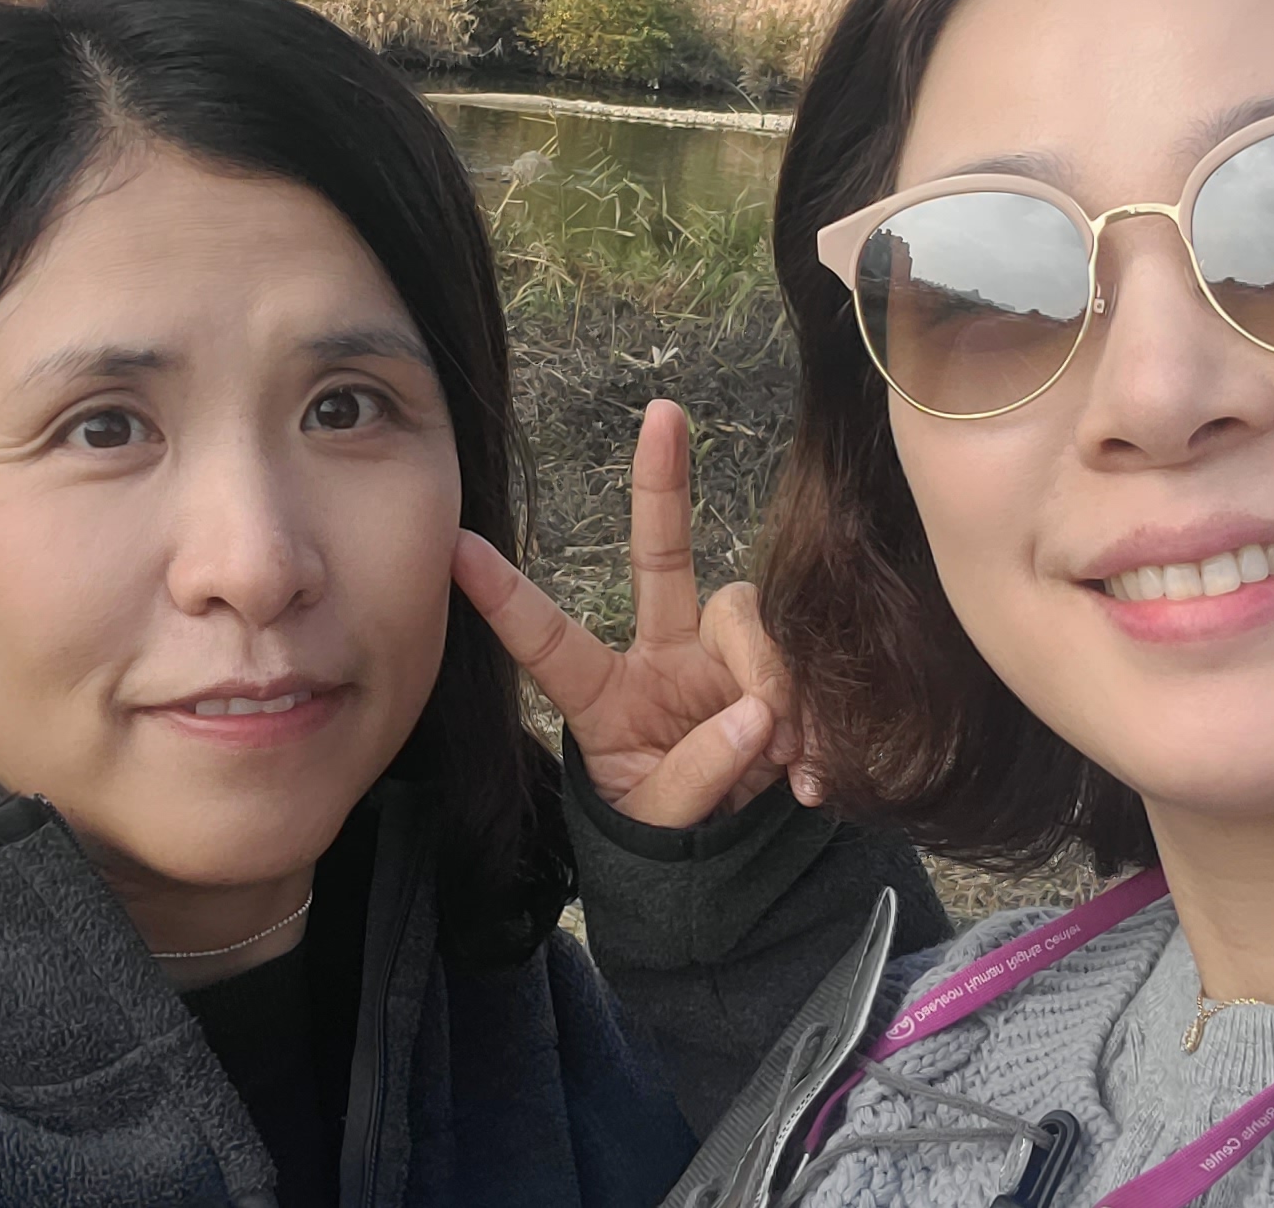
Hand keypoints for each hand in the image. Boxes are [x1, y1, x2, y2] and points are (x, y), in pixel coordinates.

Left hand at [452, 400, 805, 828]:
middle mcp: (663, 656)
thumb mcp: (662, 826)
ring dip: (775, 683)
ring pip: (750, 618)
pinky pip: (804, 656)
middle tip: (662, 416)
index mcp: (605, 697)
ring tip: (785, 764)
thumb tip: (756, 716)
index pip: (548, 643)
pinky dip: (817, 718)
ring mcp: (723, 655)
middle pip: (661, 559)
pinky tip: (811, 775)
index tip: (456, 549)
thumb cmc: (673, 838)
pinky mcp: (780, 668)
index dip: (506, 599)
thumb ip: (698, 777)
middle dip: (658, 482)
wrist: (738, 857)